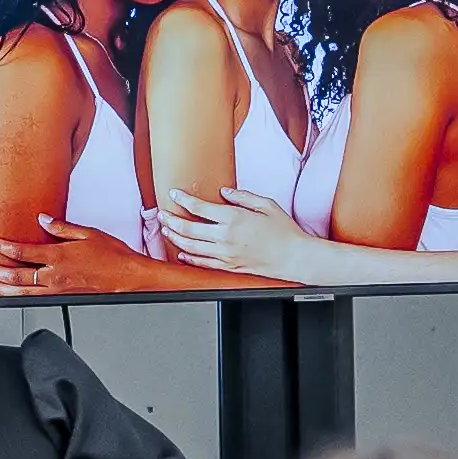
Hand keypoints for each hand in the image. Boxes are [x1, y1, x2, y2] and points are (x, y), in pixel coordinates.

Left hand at [0, 219, 141, 293]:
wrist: (130, 278)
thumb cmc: (113, 256)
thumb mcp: (88, 233)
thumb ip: (62, 227)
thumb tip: (43, 219)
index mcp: (59, 256)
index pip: (23, 252)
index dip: (3, 248)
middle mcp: (55, 275)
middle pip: (17, 275)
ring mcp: (59, 290)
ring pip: (23, 291)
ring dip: (3, 288)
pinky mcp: (64, 299)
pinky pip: (36, 299)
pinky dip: (19, 298)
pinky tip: (11, 297)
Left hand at [149, 185, 312, 276]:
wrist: (295, 257)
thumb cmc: (285, 232)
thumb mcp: (266, 204)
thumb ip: (243, 196)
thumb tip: (225, 191)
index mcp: (234, 218)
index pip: (199, 208)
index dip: (183, 199)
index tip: (174, 194)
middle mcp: (226, 237)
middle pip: (188, 228)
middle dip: (171, 220)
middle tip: (162, 214)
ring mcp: (226, 254)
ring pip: (190, 247)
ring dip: (175, 238)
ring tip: (166, 230)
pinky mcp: (229, 266)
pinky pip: (202, 263)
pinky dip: (188, 258)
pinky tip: (181, 253)